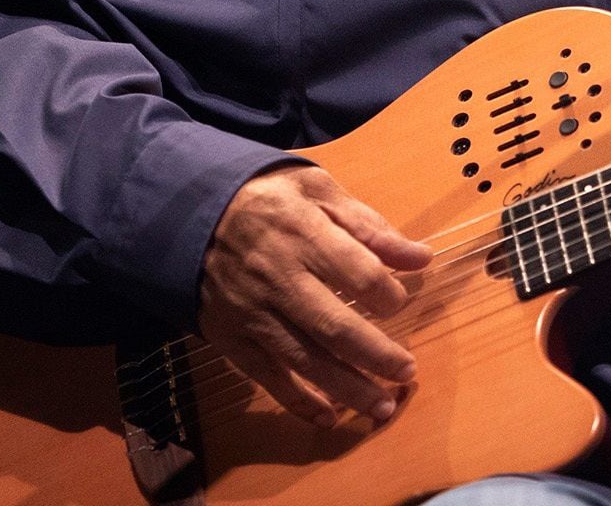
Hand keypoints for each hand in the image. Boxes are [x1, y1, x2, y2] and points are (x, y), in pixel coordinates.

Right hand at [197, 163, 431, 428]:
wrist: (190, 215)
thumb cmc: (267, 199)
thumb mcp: (318, 191)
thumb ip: (369, 226)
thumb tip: (420, 257)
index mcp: (305, 234)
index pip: (359, 273)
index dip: (388, 295)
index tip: (399, 302)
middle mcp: (279, 278)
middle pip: (335, 327)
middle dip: (377, 356)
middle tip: (407, 372)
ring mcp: (253, 313)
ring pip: (306, 360)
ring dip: (348, 389)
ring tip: (382, 407)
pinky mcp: (232, 338)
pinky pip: (268, 377)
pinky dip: (299, 402)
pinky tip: (330, 417)